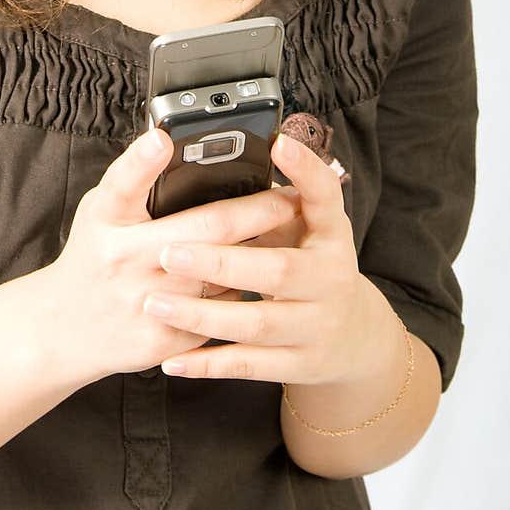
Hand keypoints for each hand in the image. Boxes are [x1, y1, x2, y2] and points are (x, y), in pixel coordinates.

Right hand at [45, 126, 301, 381]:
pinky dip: (241, 291)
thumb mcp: (102, 211)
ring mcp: (143, 302)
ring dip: (259, 252)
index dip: (141, 160)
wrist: (67, 332)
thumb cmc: (94, 256)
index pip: (122, 184)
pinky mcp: (162, 339)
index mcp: (105, 220)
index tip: (162, 139)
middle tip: (288, 196)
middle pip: (202, 230)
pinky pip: (218, 311)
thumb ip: (134, 182)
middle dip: (254, 210)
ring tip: (288, 234)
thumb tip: (174, 144)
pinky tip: (257, 278)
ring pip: (221, 273)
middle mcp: (122, 260)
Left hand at [143, 131, 380, 384]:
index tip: (277, 144)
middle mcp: (331, 279)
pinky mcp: (299, 364)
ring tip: (154, 302)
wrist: (354, 338)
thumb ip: (277, 198)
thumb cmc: (312, 264)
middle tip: (166, 252)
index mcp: (332, 235)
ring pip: (255, 324)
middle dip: (220, 263)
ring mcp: (317, 327)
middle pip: (276, 271)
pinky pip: (248, 365)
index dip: (306, 170)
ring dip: (202, 315)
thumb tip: (232, 158)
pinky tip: (172, 361)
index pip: (325, 197)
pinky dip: (208, 364)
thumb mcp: (308, 226)